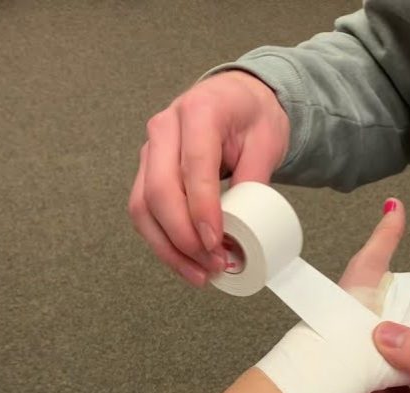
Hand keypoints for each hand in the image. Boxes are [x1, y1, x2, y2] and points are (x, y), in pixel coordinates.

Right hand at [128, 71, 289, 285]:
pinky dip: (162, 243)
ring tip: (199, 274)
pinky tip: (185, 263)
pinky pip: (144, 213)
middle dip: (184, 236)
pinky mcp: (146, 172)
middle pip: (159, 190)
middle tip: (212, 264)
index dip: (202, 209)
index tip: (216, 242)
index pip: (193, 166)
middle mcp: (165, 128)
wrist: (235, 100)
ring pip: (142, 206)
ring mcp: (150, 150)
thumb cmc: (251, 117)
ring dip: (168, 247)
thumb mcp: (267, 141)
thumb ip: (255, 179)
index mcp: (199, 111)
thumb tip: (242, 228)